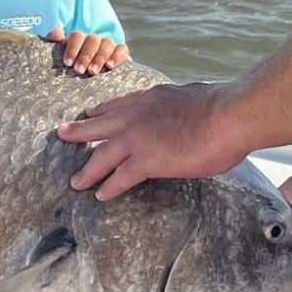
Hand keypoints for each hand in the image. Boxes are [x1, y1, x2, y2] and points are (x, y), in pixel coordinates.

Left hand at [47, 25, 128, 76]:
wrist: (89, 82)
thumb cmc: (72, 68)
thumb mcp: (61, 57)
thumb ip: (55, 42)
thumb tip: (55, 33)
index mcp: (78, 40)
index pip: (77, 36)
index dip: (73, 48)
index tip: (68, 63)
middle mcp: (93, 41)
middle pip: (92, 40)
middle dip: (85, 56)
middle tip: (79, 70)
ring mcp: (107, 46)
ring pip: (107, 43)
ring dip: (100, 57)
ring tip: (93, 71)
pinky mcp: (120, 54)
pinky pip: (123, 50)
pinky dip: (118, 55)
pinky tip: (111, 65)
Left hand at [56, 80, 241, 200]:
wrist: (229, 115)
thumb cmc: (222, 107)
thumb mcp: (193, 97)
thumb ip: (181, 106)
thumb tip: (190, 111)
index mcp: (151, 98)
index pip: (119, 105)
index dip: (102, 110)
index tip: (90, 112)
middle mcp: (137, 115)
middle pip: (99, 124)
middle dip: (78, 130)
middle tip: (62, 133)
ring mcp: (138, 138)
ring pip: (102, 155)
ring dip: (87, 170)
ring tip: (76, 181)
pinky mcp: (146, 160)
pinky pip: (120, 177)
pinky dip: (108, 186)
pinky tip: (100, 195)